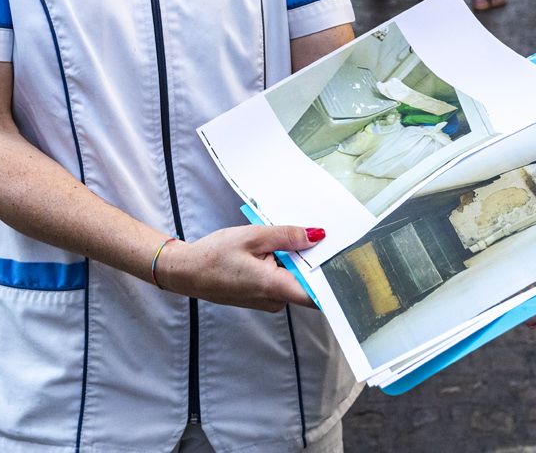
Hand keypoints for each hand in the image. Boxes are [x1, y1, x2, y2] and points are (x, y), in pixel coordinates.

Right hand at [156, 224, 322, 311]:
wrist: (187, 272)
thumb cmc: (215, 255)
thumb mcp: (253, 236)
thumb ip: (287, 236)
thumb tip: (317, 235)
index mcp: (274, 287)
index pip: (317, 295)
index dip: (335, 282)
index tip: (348, 264)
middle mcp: (275, 300)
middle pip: (308, 283)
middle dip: (313, 260)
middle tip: (318, 235)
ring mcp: (269, 301)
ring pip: (294, 280)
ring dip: (295, 261)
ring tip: (287, 239)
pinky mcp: (262, 297)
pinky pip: (282, 282)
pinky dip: (283, 266)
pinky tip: (274, 250)